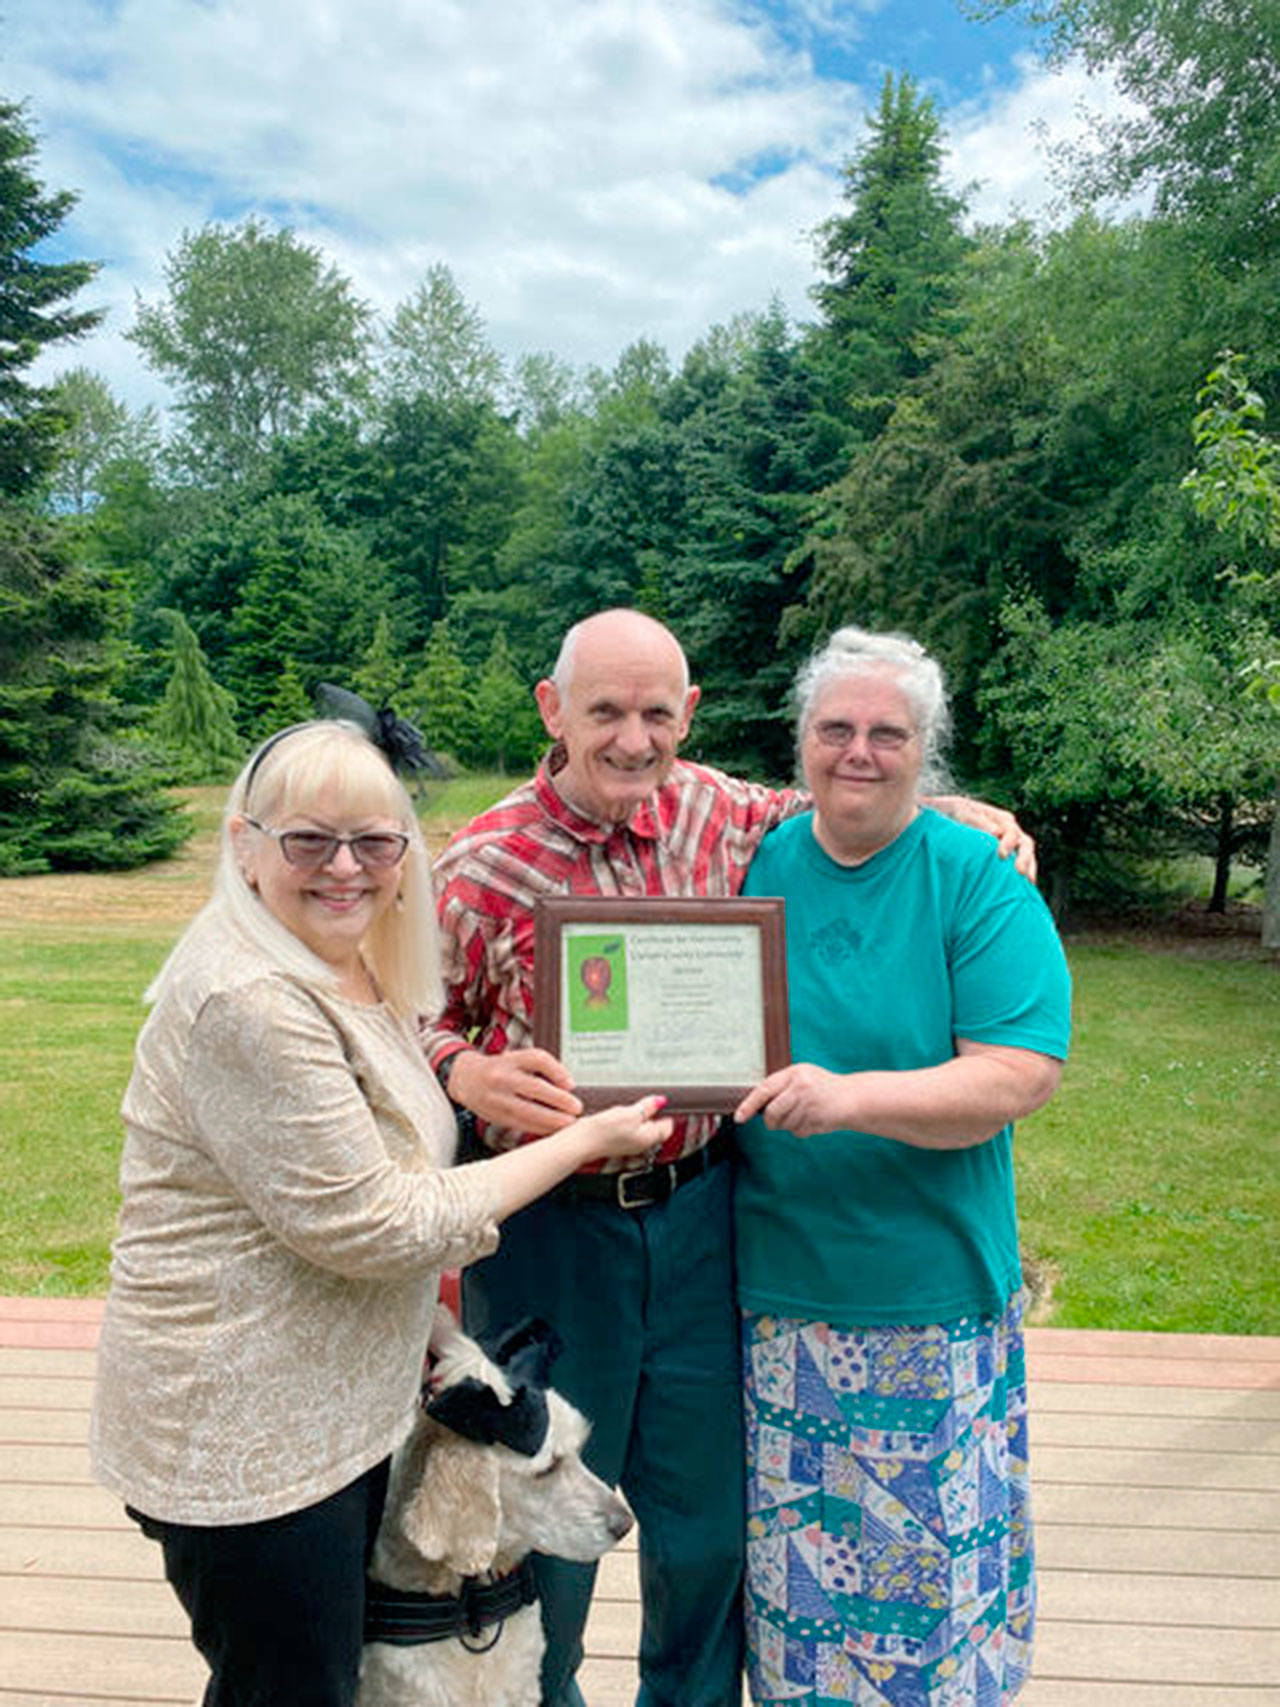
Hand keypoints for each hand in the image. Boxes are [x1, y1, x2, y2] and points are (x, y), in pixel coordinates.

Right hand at [448, 1046, 582, 1134]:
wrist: (465, 1080)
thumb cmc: (499, 1069)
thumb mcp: (517, 1060)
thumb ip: (541, 1067)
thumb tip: (568, 1085)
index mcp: (510, 1059)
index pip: (537, 1059)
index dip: (557, 1071)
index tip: (571, 1084)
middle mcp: (502, 1077)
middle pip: (535, 1087)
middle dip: (559, 1100)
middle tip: (576, 1108)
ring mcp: (497, 1098)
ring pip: (528, 1111)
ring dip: (551, 1120)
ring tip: (568, 1123)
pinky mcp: (495, 1116)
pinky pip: (521, 1124)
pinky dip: (539, 1128)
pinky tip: (551, 1129)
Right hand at [576, 1095, 672, 1159]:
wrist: (581, 1142)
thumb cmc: (603, 1131)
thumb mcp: (630, 1113)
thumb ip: (647, 1108)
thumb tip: (660, 1101)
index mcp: (648, 1138)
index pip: (667, 1128)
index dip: (667, 1114)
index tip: (663, 1103)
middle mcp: (640, 1144)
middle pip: (654, 1129)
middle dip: (652, 1116)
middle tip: (648, 1103)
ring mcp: (628, 1144)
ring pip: (640, 1129)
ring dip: (638, 1118)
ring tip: (632, 1108)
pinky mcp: (616, 1142)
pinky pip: (628, 1131)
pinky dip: (627, 1122)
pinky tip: (618, 1115)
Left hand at [734, 1064, 848, 1136]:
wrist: (853, 1098)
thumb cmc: (823, 1088)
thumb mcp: (802, 1078)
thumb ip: (781, 1087)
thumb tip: (754, 1105)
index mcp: (794, 1073)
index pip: (764, 1089)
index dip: (749, 1105)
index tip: (739, 1117)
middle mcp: (801, 1086)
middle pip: (772, 1112)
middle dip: (771, 1122)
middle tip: (776, 1122)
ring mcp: (810, 1102)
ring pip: (785, 1125)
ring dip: (791, 1126)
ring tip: (805, 1116)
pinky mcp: (818, 1118)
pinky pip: (798, 1132)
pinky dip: (803, 1131)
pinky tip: (814, 1121)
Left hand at [927, 794, 1036, 880]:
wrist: (942, 818)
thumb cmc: (950, 813)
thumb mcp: (958, 811)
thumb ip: (976, 821)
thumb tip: (996, 833)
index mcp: (1000, 819)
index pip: (1011, 831)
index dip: (1008, 843)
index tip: (1001, 856)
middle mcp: (1008, 831)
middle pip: (1025, 844)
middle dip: (1024, 859)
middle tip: (1019, 873)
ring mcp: (1008, 844)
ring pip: (1026, 855)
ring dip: (1029, 868)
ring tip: (1028, 883)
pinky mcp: (1004, 856)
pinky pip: (1018, 865)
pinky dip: (1022, 874)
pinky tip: (1023, 888)